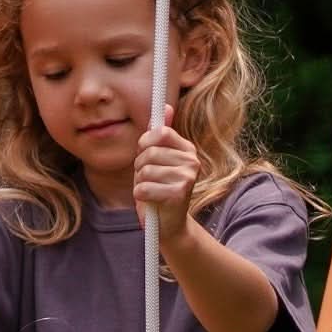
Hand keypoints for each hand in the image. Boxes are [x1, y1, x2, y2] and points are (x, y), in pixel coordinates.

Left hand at [134, 107, 201, 243]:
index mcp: (187, 149)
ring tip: (151, 190)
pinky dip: (141, 196)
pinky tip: (151, 200)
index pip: (159, 132)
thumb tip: (165, 106)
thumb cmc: (159, 189)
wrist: (167, 225)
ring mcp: (187, 177)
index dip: (144, 144)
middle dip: (139, 167)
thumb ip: (159, 135)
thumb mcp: (157, 160)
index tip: (145, 155)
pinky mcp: (178, 194)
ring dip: (140, 182)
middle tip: (148, 179)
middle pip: (149, 152)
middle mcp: (192, 161)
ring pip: (145, 170)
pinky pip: (143, 187)